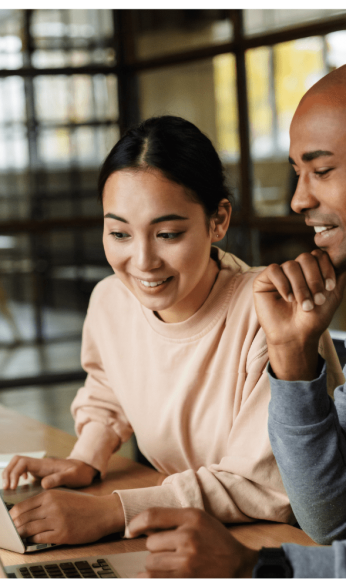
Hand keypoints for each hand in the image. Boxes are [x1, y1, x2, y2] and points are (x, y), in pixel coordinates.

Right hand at [2, 456, 97, 489]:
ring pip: (19, 465)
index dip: (14, 473)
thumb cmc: (81, 473)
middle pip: (17, 461)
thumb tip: (43, 484)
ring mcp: (40, 468)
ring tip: (8, 488)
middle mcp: (40, 464)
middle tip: (7, 488)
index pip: (23, 462)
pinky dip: (16, 477)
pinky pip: (23, 471)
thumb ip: (59, 479)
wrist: (87, 469)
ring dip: (10, 474)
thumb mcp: (73, 476)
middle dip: (8, 472)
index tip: (13, 486)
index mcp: (45, 464)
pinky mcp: (40, 473)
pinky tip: (19, 487)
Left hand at [10, 490, 124, 544]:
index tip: (12, 521)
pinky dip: (34, 540)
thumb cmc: (82, 505)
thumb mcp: (62, 496)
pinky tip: (34, 540)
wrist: (102, 512)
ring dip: (23, 534)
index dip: (13, 516)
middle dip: (16, 527)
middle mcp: (51, 506)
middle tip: (14, 531)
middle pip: (22, 519)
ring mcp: (56, 520)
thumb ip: (45, 502)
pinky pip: (40, 539)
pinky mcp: (62, 534)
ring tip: (22, 536)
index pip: (21, 506)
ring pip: (28, 529)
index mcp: (50, 495)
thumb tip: (24, 513)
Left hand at [128, 507, 257, 577]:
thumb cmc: (217, 541)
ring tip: (172, 564)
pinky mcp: (186, 578)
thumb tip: (144, 526)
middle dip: (157, 549)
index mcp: (191, 517)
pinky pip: (154, 578)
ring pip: (151, 562)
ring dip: (156, 565)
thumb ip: (175, 519)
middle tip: (171, 551)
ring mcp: (187, 559)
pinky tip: (159, 575)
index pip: (152, 515)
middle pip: (151, 543)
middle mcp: (189, 536)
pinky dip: (151, 578)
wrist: (239, 566)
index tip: (131, 530)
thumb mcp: (200, 519)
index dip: (136, 523)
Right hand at [253, 250, 345, 379]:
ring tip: (303, 304)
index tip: (330, 287)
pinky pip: (274, 270)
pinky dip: (283, 284)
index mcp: (311, 270)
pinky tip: (288, 298)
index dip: (326, 268)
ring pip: (291, 265)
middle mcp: (295, 269)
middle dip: (314, 279)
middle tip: (317, 299)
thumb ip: (340, 274)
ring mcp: (279, 274)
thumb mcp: (334, 295)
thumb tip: (343, 256)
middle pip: (305, 258)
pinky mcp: (263, 280)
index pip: (318, 255)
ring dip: (300, 286)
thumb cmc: (314, 319)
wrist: (297, 337)